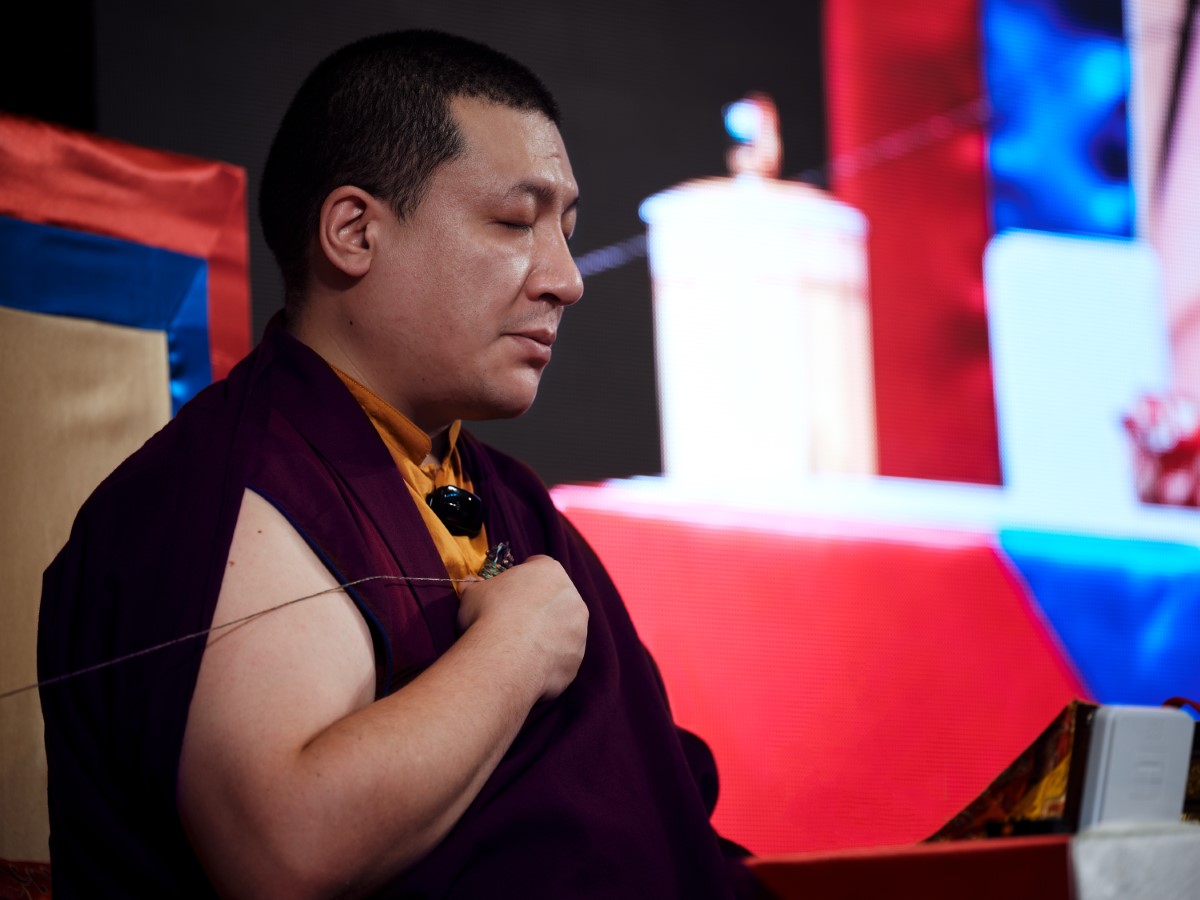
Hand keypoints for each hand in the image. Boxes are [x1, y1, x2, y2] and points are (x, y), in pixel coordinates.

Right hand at [458, 555, 587, 699]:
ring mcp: (579, 630)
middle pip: (556, 597)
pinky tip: (528, 665)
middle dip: (540, 606)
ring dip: (548, 633)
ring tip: (521, 647)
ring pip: (564, 628)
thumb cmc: (488, 616)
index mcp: (549, 571)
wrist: (504, 658)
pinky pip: (563, 656)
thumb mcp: (472, 593)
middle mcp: (572, 597)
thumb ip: (476, 586)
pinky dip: (549, 659)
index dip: (523, 577)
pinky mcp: (576, 658)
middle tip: (515, 620)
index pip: (539, 565)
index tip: (510, 590)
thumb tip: (469, 585)